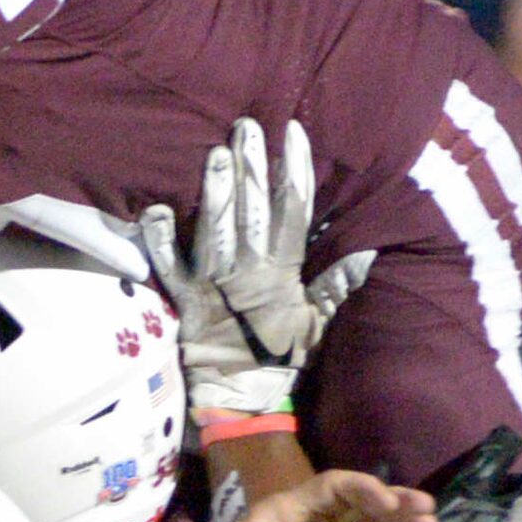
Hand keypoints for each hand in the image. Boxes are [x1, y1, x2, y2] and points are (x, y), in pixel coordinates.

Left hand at [137, 118, 376, 419]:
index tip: (293, 132)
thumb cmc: (281, 356)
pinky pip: (167, 263)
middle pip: (251, 209)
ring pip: (213, 227)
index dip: (293, 169)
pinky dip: (159, 239)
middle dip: (250, 166)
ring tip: (215, 152)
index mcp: (283, 272)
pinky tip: (154, 210)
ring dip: (214, 190)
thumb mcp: (317, 322)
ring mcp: (213, 282)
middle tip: (246, 126)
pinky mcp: (183, 296)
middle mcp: (247, 271)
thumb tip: (368, 253)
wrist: (242, 396)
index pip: (292, 210)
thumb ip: (336, 285)